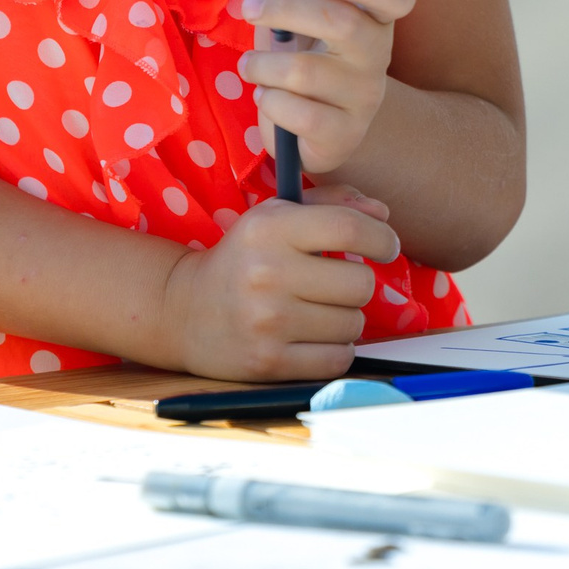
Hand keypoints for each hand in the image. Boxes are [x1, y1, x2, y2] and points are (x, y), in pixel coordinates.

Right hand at [159, 185, 398, 378]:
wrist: (183, 309)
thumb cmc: (244, 258)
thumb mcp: (277, 217)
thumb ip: (332, 205)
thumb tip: (383, 216)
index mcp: (270, 228)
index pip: (350, 229)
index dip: (382, 239)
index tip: (386, 246)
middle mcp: (267, 273)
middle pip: (360, 283)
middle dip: (356, 283)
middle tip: (334, 284)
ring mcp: (267, 322)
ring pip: (353, 323)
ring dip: (345, 318)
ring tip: (316, 311)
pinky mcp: (268, 363)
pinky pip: (338, 358)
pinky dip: (335, 349)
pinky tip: (312, 337)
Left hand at [239, 0, 417, 176]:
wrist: (313, 125)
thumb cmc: (305, 50)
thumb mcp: (296, 5)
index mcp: (374, 16)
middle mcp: (378, 54)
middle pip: (340, 21)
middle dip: (284, 9)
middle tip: (249, 9)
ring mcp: (365, 97)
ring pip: (306, 72)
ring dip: (263, 65)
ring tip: (250, 66)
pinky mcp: (344, 134)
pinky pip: (301, 115)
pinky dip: (271, 102)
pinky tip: (266, 96)